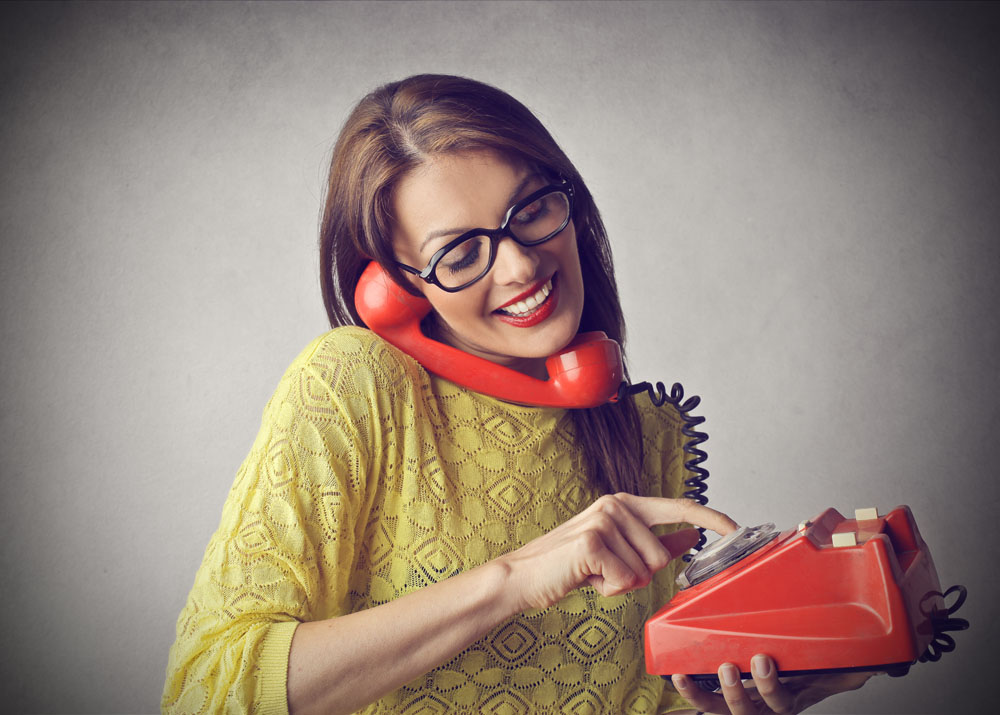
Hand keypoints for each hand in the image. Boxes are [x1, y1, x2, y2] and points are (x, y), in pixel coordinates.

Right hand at [498, 493, 737, 610]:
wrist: (524, 576)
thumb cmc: (570, 564)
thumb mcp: (616, 549)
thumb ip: (654, 541)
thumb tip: (692, 537)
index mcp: (623, 503)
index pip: (677, 507)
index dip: (710, 518)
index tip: (735, 529)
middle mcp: (616, 505)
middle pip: (661, 557)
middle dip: (636, 575)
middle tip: (604, 571)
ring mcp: (604, 520)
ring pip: (644, 572)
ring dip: (619, 584)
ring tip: (592, 573)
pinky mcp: (593, 542)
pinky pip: (625, 581)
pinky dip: (607, 590)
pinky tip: (585, 578)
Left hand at [671, 656, 873, 713]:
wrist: (789, 684)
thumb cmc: (806, 677)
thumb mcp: (829, 675)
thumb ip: (848, 670)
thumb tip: (876, 664)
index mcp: (789, 701)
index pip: (781, 702)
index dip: (770, 687)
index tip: (764, 659)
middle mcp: (763, 709)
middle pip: (750, 711)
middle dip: (740, 689)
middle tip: (736, 663)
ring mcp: (740, 706)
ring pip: (722, 711)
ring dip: (709, 694)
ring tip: (699, 671)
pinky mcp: (720, 699)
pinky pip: (703, 704)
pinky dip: (690, 692)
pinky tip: (678, 675)